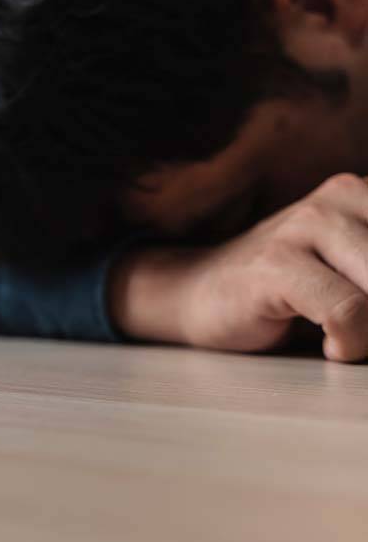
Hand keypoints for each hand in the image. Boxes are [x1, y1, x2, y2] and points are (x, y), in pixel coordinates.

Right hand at [112, 173, 367, 361]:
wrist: (192, 293)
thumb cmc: (280, 290)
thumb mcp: (351, 270)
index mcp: (361, 194)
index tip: (363, 313)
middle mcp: (339, 196)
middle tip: (358, 333)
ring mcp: (305, 224)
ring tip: (346, 341)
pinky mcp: (275, 264)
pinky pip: (349, 311)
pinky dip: (349, 341)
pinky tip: (330, 347)